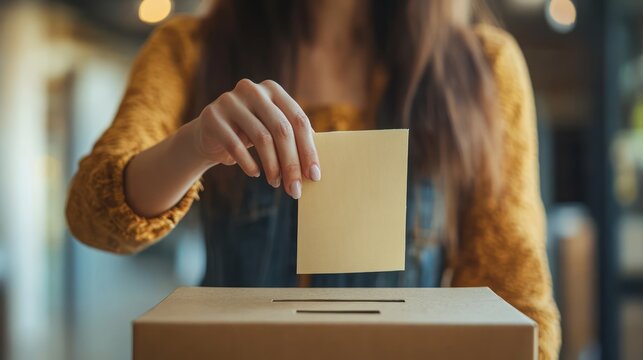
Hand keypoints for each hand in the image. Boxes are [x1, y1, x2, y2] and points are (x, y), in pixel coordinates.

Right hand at [193, 79, 320, 198]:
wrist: (209, 134)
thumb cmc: (249, 134)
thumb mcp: (272, 130)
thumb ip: (293, 138)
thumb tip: (315, 168)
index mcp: (273, 89)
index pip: (298, 120)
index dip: (308, 150)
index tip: (314, 176)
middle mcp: (252, 90)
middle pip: (281, 130)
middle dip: (292, 163)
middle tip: (295, 189)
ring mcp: (229, 101)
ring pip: (261, 138)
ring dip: (272, 167)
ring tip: (276, 183)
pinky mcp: (212, 116)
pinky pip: (236, 145)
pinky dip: (249, 164)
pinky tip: (255, 174)